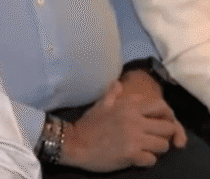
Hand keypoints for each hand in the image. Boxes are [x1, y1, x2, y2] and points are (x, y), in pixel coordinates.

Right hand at [59, 79, 186, 171]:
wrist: (74, 143)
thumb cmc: (88, 124)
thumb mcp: (100, 105)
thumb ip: (112, 93)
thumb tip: (118, 83)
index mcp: (129, 106)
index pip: (161, 106)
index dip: (166, 114)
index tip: (161, 121)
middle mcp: (135, 121)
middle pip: (168, 128)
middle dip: (164, 134)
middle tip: (154, 137)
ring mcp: (135, 139)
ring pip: (163, 145)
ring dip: (157, 148)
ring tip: (147, 148)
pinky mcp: (132, 155)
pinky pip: (152, 160)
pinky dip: (147, 160)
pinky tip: (138, 158)